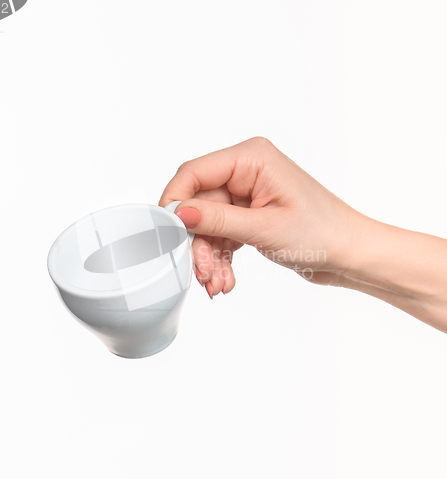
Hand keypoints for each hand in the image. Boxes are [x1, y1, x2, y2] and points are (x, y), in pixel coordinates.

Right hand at [160, 137, 362, 296]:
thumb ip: (217, 219)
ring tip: (217, 283)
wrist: (350, 255)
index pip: (194, 172)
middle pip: (200, 204)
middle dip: (198, 243)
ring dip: (209, 256)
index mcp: (252, 158)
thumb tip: (179, 213)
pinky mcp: (249, 214)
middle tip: (201, 273)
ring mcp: (247, 194)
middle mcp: (247, 171)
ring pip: (208, 223)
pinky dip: (220, 257)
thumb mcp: (264, 228)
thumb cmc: (323, 233)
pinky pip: (222, 233)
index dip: (176, 201)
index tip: (167, 232)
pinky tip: (226, 278)